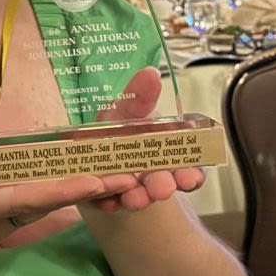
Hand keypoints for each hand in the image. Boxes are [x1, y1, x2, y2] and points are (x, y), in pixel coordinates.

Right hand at [0, 105, 124, 275]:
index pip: (27, 196)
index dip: (65, 188)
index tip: (99, 178)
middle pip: (48, 205)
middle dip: (89, 190)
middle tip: (131, 174)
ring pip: (45, 210)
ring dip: (80, 194)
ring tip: (117, 176)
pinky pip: (34, 213)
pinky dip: (60, 199)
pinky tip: (80, 188)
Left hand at [89, 66, 205, 211]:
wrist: (84, 148)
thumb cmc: (114, 128)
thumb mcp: (125, 109)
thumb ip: (139, 96)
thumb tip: (150, 73)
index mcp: (161, 153)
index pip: (185, 168)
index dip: (190, 175)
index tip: (190, 178)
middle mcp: (149, 173)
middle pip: (163, 184)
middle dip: (164, 186)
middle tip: (162, 189)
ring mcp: (128, 186)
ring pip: (139, 196)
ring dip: (139, 197)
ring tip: (134, 198)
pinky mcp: (105, 196)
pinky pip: (108, 202)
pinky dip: (108, 201)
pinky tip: (107, 200)